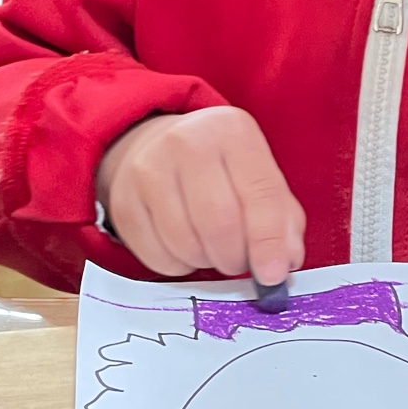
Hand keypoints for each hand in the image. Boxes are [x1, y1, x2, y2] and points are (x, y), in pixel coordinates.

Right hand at [95, 108, 304, 282]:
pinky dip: (178, 265)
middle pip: (219, 223)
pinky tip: (184, 247)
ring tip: (211, 249)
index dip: (269, 242)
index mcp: (233, 132)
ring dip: (206, 261)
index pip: (260, 194)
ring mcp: (148, 169)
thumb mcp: (258, 175)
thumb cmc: (218, 167)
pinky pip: (156, 256)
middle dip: (235, 257)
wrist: (154, 145)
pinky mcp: (123, 200)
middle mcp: (187, 142)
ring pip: (186, 243)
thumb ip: (282, 219)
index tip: (274, 276)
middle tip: (238, 262)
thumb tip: (284, 263)